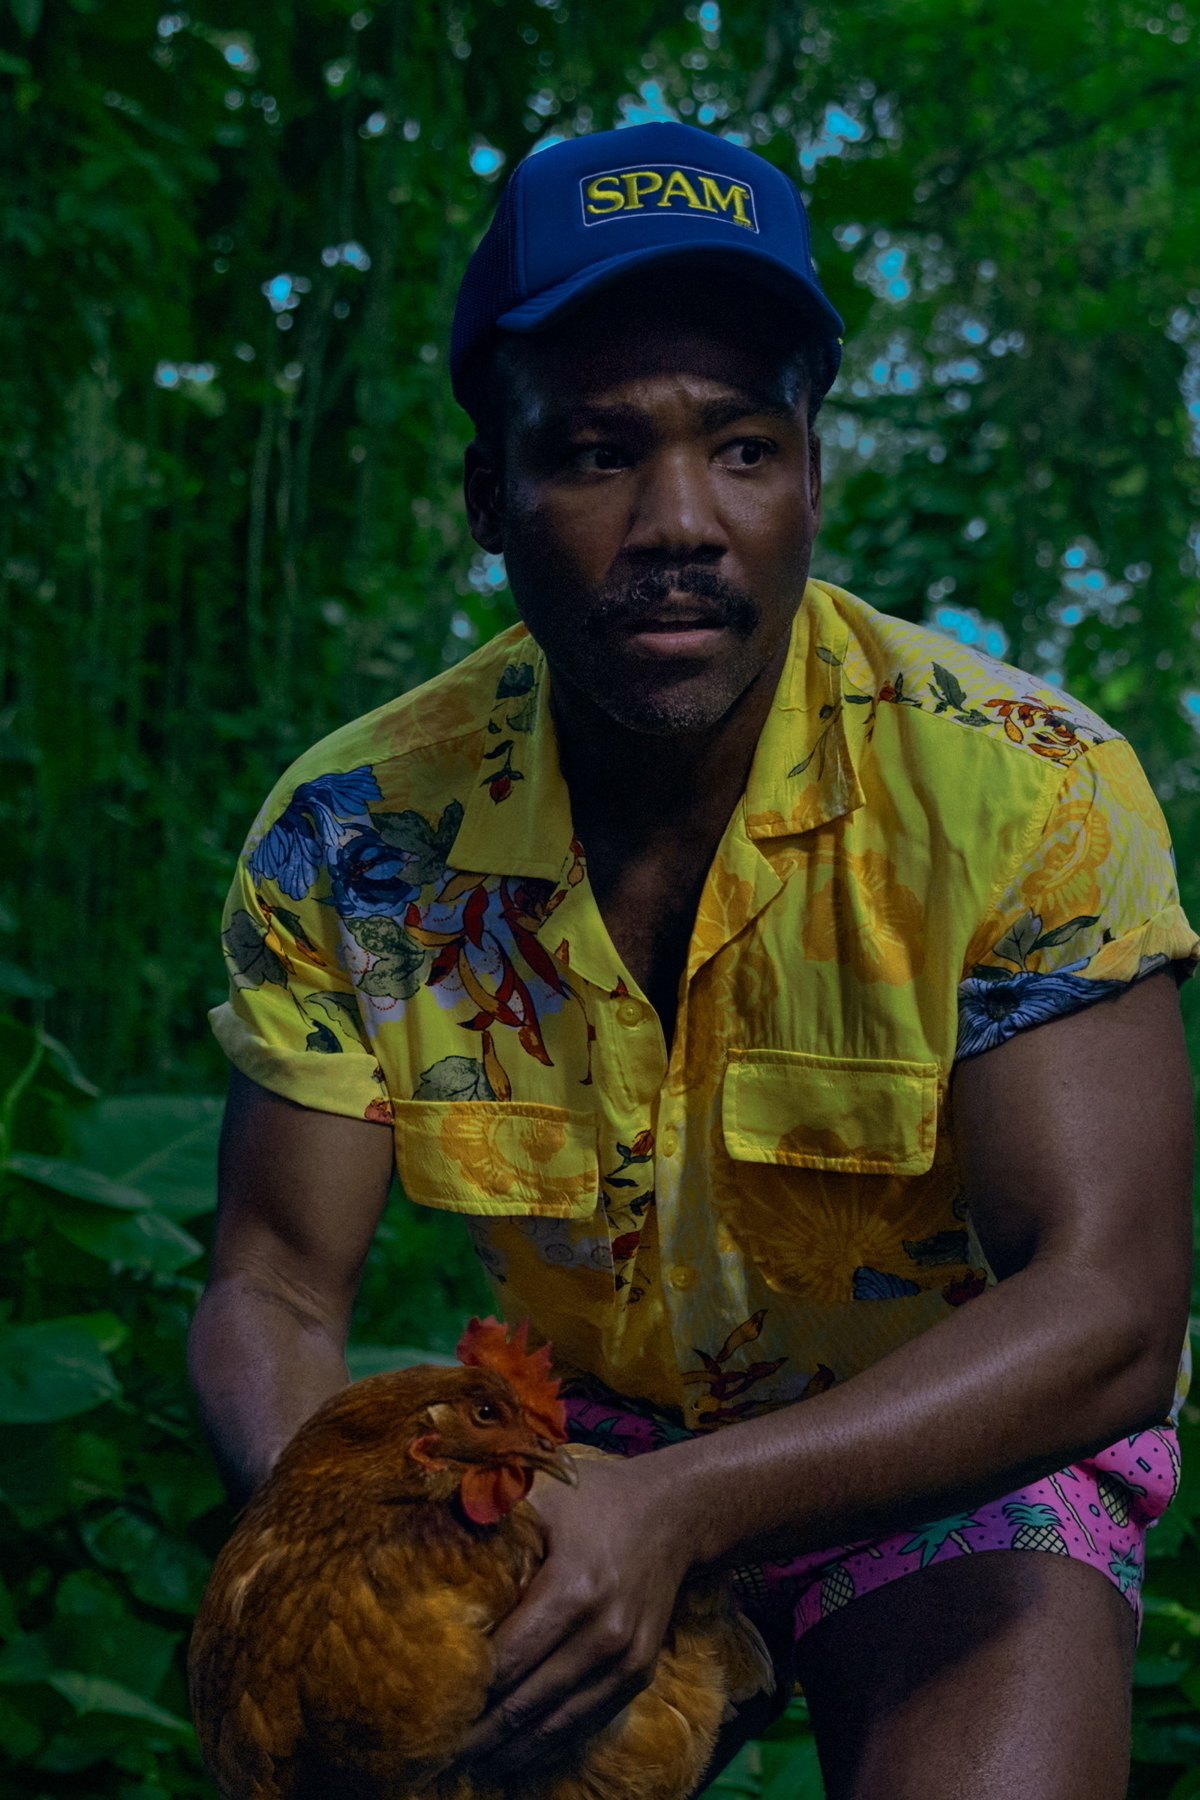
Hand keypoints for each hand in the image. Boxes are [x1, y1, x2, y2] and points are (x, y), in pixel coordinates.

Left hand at [458, 1450, 692, 1777]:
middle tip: (434, 1752)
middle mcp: (603, 1632)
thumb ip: (487, 1514)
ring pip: (557, 1724)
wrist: (675, 1513)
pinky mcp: (639, 1672)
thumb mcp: (542, 1493)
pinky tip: (517, 1753)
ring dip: (510, 1749)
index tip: (426, 1710)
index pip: (506, 1660)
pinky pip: (588, 1720)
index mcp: (572, 1589)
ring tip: (470, 1761)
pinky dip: (550, 1742)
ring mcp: (625, 1658)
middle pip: (526, 1702)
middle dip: (478, 1733)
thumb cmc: (597, 1499)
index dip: (464, 1691)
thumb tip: (421, 1540)